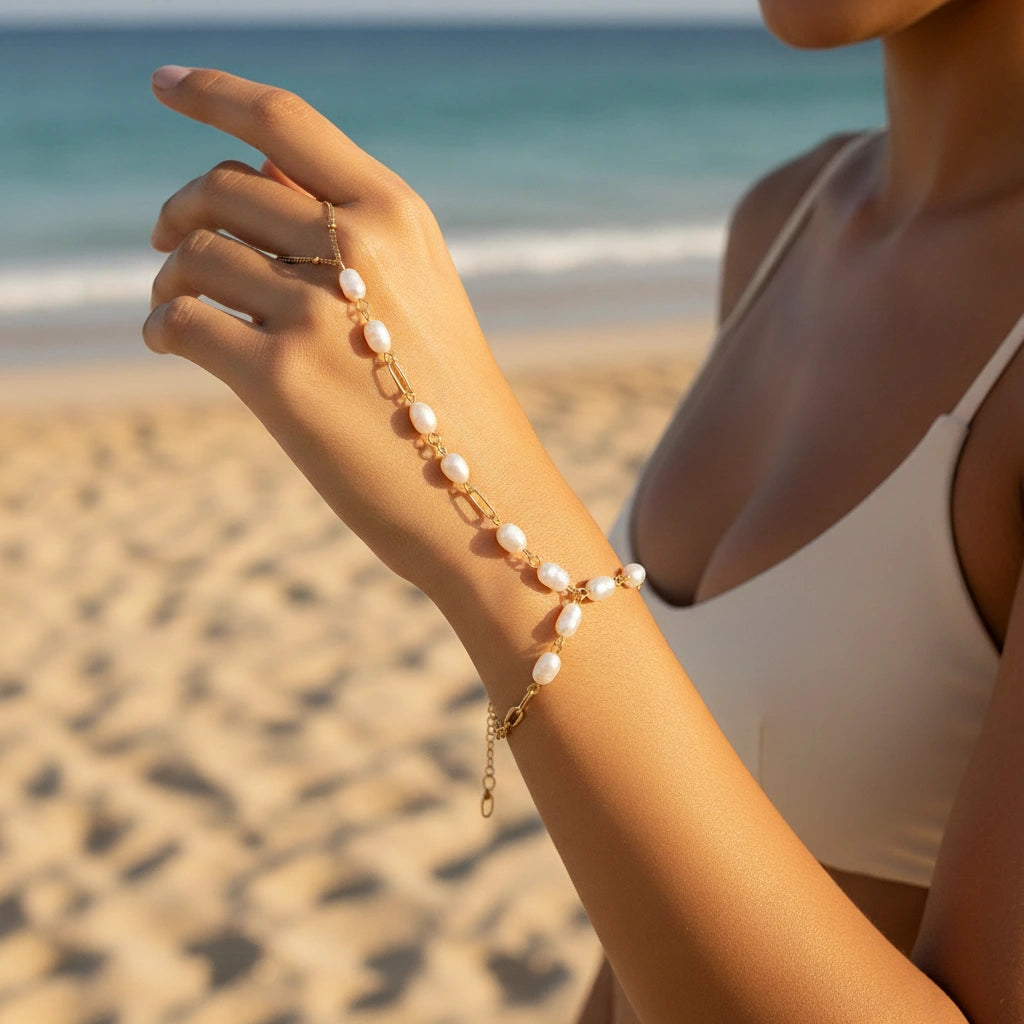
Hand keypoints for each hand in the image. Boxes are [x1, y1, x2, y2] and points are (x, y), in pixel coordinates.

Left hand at [146, 67, 549, 590]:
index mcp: (397, 214)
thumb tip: (247, 180)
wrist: (484, 498)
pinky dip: (163, 325)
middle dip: (180, 210)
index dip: (213, 92)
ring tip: (177, 302)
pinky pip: (183, 321)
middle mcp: (359, 247)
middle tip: (168, 240)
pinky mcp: (281, 379)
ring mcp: (318, 312)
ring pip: (196, 255)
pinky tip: (171, 339)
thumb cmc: (447, 398)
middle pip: (223, 186)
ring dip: (170, 276)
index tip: (162, 82)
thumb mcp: (419, 292)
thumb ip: (345, 231)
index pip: (285, 119)